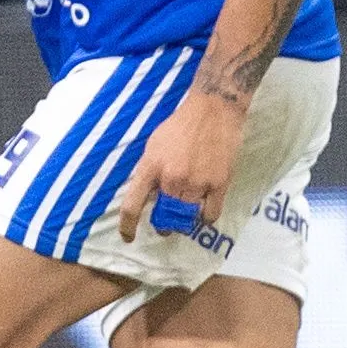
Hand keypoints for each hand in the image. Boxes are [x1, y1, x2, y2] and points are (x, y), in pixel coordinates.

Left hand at [114, 83, 240, 242]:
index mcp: (151, 167)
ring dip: (185, 220)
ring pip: (187, 218)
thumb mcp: (154, 145)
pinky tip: (205, 208)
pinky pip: (210, 214)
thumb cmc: (180, 125)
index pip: (132, 205)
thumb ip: (149, 171)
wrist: (213, 110)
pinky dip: (206, 216)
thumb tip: (148, 196)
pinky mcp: (218, 184)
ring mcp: (196, 182)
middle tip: (167, 222)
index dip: (128, 227)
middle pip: (164, 218)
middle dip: (164, 224)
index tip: (128, 237)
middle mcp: (171, 178)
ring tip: (187, 212)